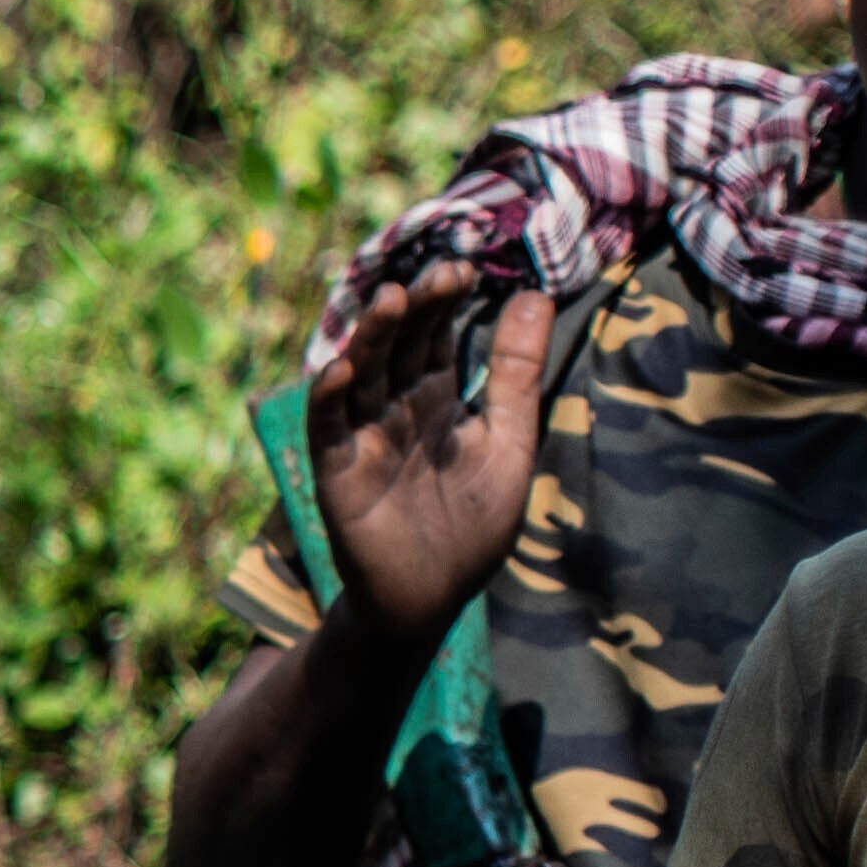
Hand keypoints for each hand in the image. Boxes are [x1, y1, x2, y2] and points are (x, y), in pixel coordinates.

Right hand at [302, 264, 554, 638]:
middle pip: (400, 346)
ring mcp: (363, 437)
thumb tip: (536, 294)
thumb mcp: (509, 442)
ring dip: (373, 337)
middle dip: (416, 310)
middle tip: (439, 275)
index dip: (446, 303)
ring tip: (390, 299)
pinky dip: (330, 399)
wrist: (430, 598)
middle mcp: (395, 409)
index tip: (466, 267)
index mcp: (436, 400)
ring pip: (363, 375)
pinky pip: (329, 429)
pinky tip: (341, 370)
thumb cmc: (472, 526)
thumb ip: (517, 373)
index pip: (436, 336)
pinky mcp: (336, 472)